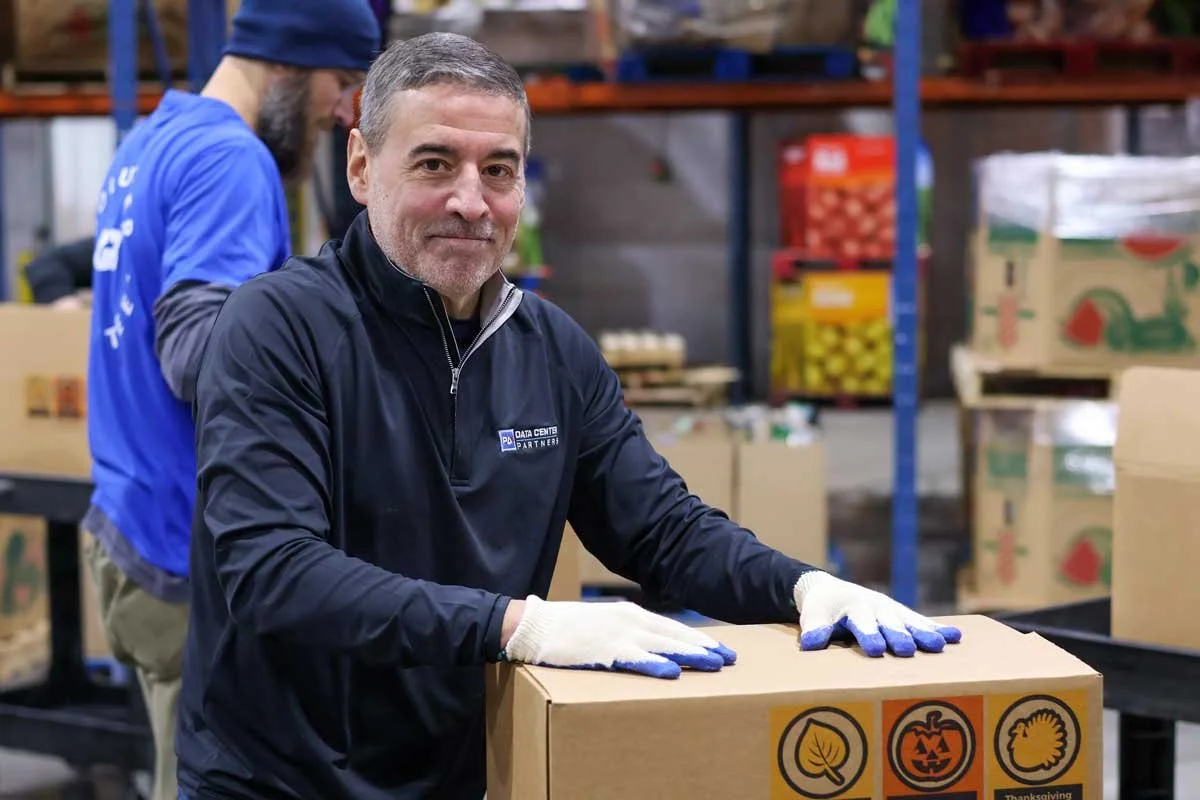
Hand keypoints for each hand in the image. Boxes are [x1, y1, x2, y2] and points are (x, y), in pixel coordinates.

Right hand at [502, 595, 736, 678]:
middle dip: (704, 646)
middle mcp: (630, 621)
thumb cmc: (568, 628)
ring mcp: (617, 635)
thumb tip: (651, 647)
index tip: (721, 647)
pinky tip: (672, 672)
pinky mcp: (603, 651)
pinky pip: (634, 659)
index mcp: (631, 614)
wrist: (534, 625)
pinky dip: (655, 665)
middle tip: (730, 658)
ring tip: (714, 664)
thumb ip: (627, 633)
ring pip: (663, 646)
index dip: (699, 638)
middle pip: (676, 635)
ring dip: (690, 655)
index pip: (674, 627)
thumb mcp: (604, 623)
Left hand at [793, 571, 961, 657]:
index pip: (861, 622)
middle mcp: (875, 606)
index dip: (869, 635)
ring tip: (940, 645)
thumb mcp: (814, 617)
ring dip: (924, 633)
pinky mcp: (902, 614)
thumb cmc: (822, 609)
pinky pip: (921, 621)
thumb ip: (814, 630)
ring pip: (910, 621)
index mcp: (853, 607)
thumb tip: (810, 645)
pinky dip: (938, 628)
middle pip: (889, 623)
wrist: (830, 589)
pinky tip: (956, 637)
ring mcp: (891, 610)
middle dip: (899, 636)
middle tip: (908, 650)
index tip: (876, 649)